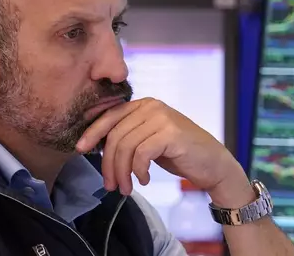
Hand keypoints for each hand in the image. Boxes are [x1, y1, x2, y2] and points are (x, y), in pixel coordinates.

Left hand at [76, 98, 246, 195]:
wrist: (213, 164)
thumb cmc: (178, 154)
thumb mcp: (148, 141)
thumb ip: (128, 136)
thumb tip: (96, 145)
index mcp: (143, 104)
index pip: (109, 116)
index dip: (92, 133)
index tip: (79, 150)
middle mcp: (151, 106)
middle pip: (116, 135)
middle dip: (108, 164)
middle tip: (110, 185)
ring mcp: (161, 117)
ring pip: (126, 146)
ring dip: (122, 172)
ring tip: (126, 188)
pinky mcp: (170, 133)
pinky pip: (141, 154)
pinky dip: (138, 171)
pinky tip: (143, 180)